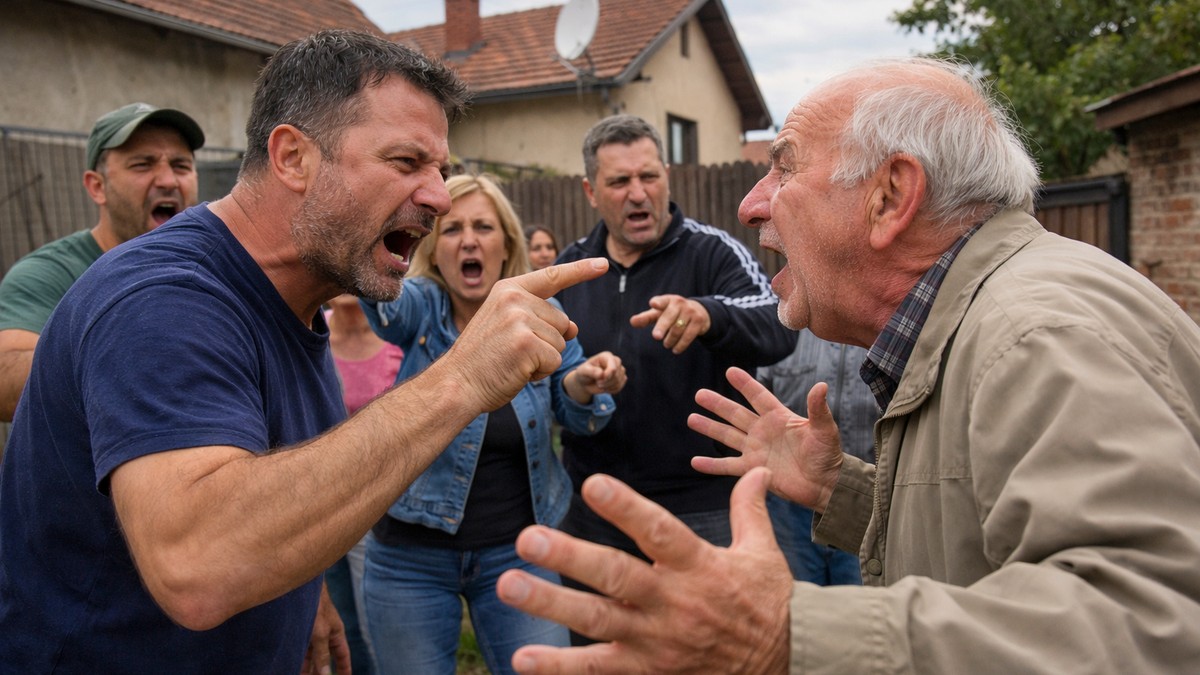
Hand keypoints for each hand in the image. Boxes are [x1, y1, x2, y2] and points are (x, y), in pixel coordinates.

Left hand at [301, 582, 350, 674]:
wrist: (300, 588)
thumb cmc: (315, 606)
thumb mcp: (320, 633)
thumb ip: (322, 654)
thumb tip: (326, 674)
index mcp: (336, 633)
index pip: (343, 655)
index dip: (344, 668)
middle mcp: (324, 634)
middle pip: (324, 659)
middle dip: (320, 672)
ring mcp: (312, 632)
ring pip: (310, 655)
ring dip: (306, 667)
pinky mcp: (300, 630)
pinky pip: (299, 649)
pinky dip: (296, 658)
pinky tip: (290, 664)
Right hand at [444, 258, 607, 411]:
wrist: (456, 384)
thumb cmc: (483, 359)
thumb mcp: (509, 328)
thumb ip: (539, 320)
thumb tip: (574, 329)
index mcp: (508, 289)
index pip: (552, 276)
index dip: (580, 270)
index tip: (603, 263)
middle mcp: (515, 298)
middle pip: (563, 321)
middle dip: (547, 343)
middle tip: (513, 352)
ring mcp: (520, 319)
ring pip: (561, 343)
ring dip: (543, 360)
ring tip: (512, 361)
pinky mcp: (527, 344)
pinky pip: (555, 361)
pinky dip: (541, 373)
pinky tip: (516, 372)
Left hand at [496, 468, 791, 673]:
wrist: (785, 664)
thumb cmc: (766, 604)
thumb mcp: (763, 554)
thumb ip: (749, 510)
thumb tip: (756, 470)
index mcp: (698, 565)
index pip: (658, 532)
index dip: (626, 508)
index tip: (593, 484)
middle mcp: (672, 602)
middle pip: (616, 577)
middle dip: (570, 558)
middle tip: (526, 539)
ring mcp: (656, 641)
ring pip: (597, 621)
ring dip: (550, 605)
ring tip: (508, 586)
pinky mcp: (647, 672)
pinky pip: (598, 671)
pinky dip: (560, 669)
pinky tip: (522, 660)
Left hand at [563, 351, 627, 403]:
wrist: (586, 382)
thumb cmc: (584, 373)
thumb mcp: (583, 371)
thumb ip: (591, 371)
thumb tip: (601, 374)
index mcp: (606, 356)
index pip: (613, 367)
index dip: (607, 376)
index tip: (598, 382)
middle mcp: (615, 361)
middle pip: (617, 374)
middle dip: (607, 382)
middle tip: (598, 384)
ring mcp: (619, 370)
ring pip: (619, 381)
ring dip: (608, 387)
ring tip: (600, 385)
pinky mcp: (621, 378)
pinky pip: (620, 386)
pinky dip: (612, 390)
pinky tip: (605, 388)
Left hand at [629, 295, 710, 353]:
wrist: (699, 311)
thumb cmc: (672, 313)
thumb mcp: (659, 313)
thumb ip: (645, 318)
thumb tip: (632, 322)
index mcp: (667, 300)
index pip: (662, 301)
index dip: (658, 303)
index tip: (653, 304)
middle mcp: (679, 303)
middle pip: (669, 317)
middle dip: (662, 327)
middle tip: (656, 336)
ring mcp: (690, 311)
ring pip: (678, 329)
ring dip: (670, 340)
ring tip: (666, 345)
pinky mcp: (699, 321)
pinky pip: (688, 335)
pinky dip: (681, 345)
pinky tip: (675, 350)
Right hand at [688, 367, 843, 511]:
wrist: (826, 484)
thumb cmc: (828, 454)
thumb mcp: (825, 429)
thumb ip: (818, 409)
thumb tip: (821, 385)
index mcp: (779, 417)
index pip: (758, 396)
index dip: (745, 384)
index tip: (730, 371)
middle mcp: (763, 431)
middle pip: (736, 414)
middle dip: (718, 404)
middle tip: (699, 394)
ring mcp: (756, 450)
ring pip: (728, 436)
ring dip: (710, 428)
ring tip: (692, 419)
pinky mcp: (753, 470)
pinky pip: (728, 466)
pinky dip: (712, 465)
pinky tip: (696, 461)